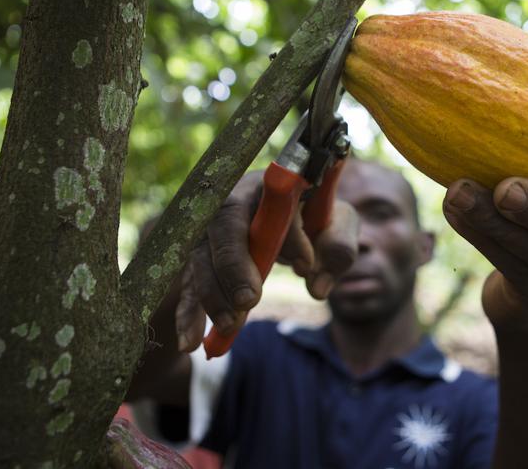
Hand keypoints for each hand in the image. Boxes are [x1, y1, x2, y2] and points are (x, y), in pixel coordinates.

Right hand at [174, 171, 359, 351]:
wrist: (295, 215)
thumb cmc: (316, 215)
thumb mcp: (338, 222)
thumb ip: (339, 245)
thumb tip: (318, 286)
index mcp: (270, 185)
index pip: (272, 204)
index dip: (286, 235)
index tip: (306, 264)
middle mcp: (233, 200)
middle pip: (221, 226)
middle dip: (231, 265)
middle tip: (249, 301)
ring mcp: (212, 230)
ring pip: (200, 257)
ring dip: (210, 294)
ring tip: (229, 326)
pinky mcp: (202, 259)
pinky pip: (189, 284)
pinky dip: (188, 314)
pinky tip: (190, 343)